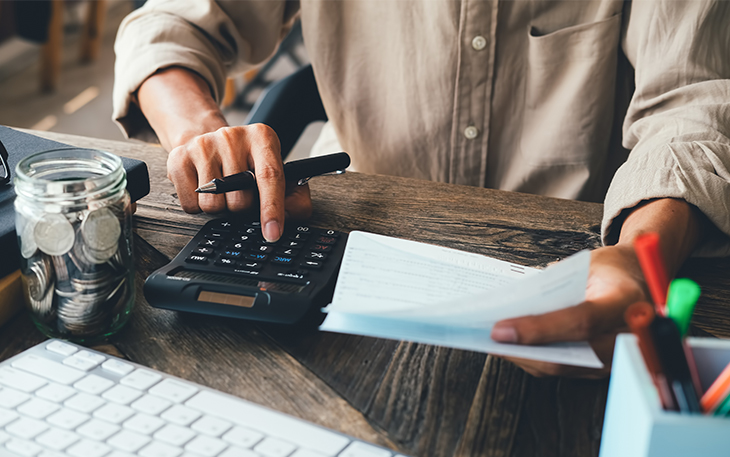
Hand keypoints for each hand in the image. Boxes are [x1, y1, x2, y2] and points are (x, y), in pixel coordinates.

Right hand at [166, 124, 312, 240]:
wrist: (207, 140)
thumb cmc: (246, 162)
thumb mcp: (276, 170)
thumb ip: (293, 197)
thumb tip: (287, 217)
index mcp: (262, 138)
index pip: (270, 177)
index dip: (272, 209)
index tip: (273, 234)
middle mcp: (232, 137)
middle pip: (239, 200)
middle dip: (242, 208)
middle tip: (239, 192)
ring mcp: (203, 145)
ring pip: (213, 206)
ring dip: (219, 208)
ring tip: (221, 189)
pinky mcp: (179, 158)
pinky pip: (190, 205)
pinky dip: (198, 206)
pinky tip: (203, 188)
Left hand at [490, 245, 646, 376]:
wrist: (639, 282)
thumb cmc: (610, 270)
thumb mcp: (587, 263)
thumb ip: (556, 284)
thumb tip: (513, 305)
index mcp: (625, 301)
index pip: (580, 321)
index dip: (537, 329)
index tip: (500, 329)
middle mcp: (627, 337)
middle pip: (567, 356)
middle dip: (521, 349)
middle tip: (488, 337)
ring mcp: (617, 358)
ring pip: (561, 367)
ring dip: (523, 357)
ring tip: (494, 342)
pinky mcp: (603, 368)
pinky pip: (564, 368)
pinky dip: (535, 358)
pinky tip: (513, 346)